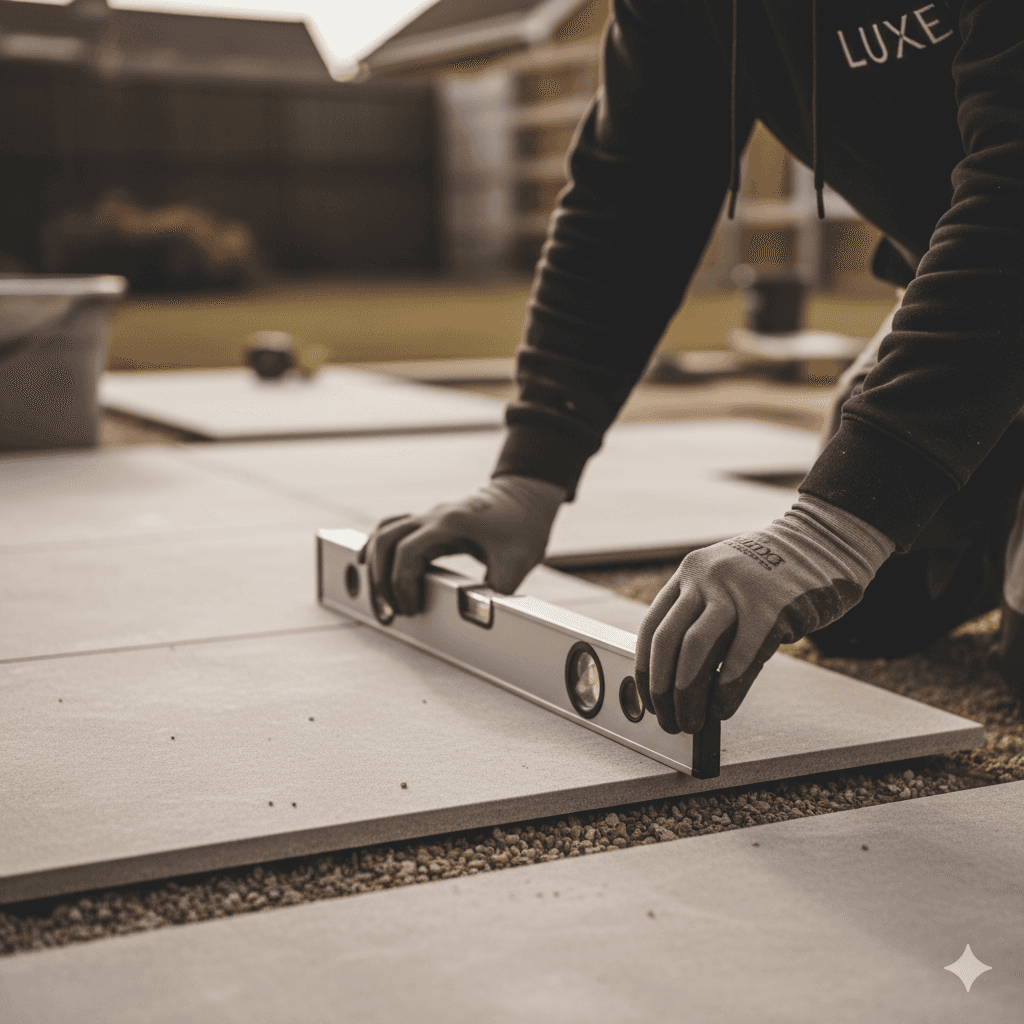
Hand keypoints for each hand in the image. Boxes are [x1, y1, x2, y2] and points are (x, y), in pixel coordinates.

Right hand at [365, 475, 566, 616]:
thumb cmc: (523, 525)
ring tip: (382, 599)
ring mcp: (428, 517)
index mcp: (451, 523)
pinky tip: (373, 568)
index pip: (407, 553)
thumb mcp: (518, 562)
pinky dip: (378, 549)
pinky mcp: (429, 522)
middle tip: (388, 613)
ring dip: (375, 566)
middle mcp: (433, 516)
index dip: (402, 585)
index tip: (411, 609)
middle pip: (384, 542)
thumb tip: (480, 618)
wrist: (526, 497)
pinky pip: (391, 530)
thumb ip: (498, 591)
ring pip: (383, 535)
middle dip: (379, 581)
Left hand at [634, 496, 894, 733]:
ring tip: (693, 721)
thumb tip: (682, 682)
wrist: (824, 543)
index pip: (652, 626)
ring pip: (695, 648)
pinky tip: (723, 708)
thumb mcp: (727, 584)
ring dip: (688, 693)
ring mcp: (737, 588)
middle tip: (669, 720)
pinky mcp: (772, 605)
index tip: (648, 699)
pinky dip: (726, 688)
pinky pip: (739, 654)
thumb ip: (703, 619)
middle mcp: (705, 576)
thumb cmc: (775, 578)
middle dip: (664, 688)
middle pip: (668, 640)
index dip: (647, 670)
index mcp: (689, 572)